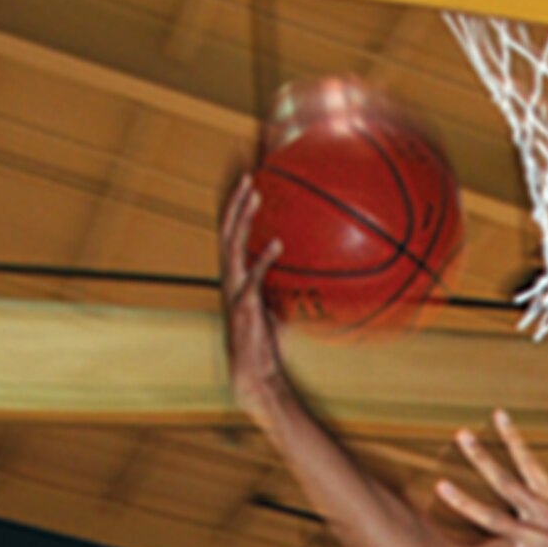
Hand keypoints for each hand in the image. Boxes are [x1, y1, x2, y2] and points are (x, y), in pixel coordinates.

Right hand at [219, 173, 286, 417]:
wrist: (256, 373)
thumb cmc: (269, 344)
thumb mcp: (281, 308)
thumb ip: (290, 288)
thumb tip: (319, 274)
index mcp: (236, 274)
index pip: (233, 232)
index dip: (237, 207)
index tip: (249, 180)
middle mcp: (230, 276)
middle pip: (227, 227)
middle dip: (236, 199)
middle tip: (249, 173)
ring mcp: (233, 289)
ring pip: (232, 243)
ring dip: (243, 216)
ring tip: (256, 193)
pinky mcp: (243, 305)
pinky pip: (253, 276)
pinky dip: (264, 259)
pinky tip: (279, 245)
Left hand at [435, 412, 547, 546]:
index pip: (531, 462)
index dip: (513, 437)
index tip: (498, 414)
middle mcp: (546, 516)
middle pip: (506, 482)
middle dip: (481, 457)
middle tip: (462, 435)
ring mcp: (539, 543)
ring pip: (493, 519)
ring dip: (464, 502)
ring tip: (441, 486)